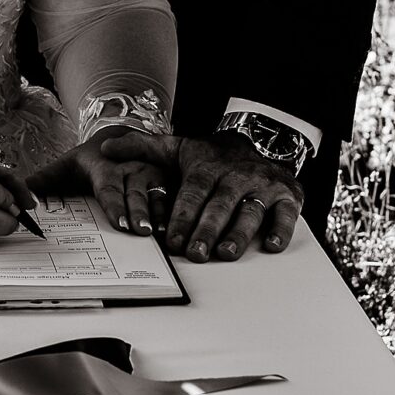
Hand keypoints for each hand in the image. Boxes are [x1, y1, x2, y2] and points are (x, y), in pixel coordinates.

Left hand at [24, 127, 171, 234]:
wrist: (117, 138)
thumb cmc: (88, 161)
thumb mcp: (63, 167)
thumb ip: (42, 182)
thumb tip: (20, 195)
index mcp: (105, 166)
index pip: (109, 189)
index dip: (115, 207)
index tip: (119, 224)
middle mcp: (131, 168)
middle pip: (135, 194)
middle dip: (138, 213)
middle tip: (140, 231)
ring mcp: (152, 174)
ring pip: (157, 196)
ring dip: (158, 214)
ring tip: (158, 232)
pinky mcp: (167, 181)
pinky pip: (171, 198)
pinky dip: (172, 213)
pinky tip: (174, 227)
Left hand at [95, 131, 303, 261]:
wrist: (262, 140)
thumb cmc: (213, 156)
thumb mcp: (178, 147)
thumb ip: (142, 148)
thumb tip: (106, 147)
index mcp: (208, 167)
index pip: (193, 193)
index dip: (183, 216)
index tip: (171, 239)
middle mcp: (236, 176)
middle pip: (220, 204)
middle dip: (207, 230)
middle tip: (196, 254)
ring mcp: (263, 186)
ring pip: (251, 210)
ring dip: (240, 232)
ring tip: (226, 253)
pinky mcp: (288, 196)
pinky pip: (287, 213)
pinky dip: (282, 229)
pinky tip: (271, 246)